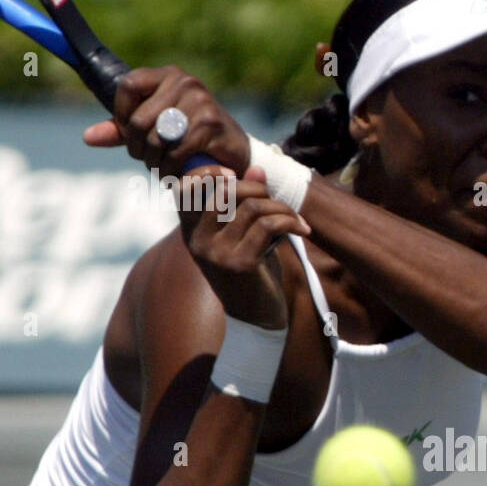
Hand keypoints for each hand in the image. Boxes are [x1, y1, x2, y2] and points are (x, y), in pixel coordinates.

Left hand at [82, 66, 251, 177]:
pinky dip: (170, 169)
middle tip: (149, 158)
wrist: (233, 154)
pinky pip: (175, 152)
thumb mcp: (152, 130)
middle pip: (138, 120)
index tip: (130, 133)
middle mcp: (184, 82)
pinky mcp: (210, 124)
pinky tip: (176, 173)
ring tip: (164, 166)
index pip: (127, 85)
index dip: (121, 115)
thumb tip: (88, 137)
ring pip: (155, 139)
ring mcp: (200, 101)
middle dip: (138, 148)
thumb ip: (121, 130)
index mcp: (167, 75)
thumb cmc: (188, 139)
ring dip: (155, 162)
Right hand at [177, 166, 309, 328]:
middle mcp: (198, 241)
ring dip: (281, 208)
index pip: (184, 189)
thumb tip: (258, 169)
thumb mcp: (242, 233)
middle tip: (276, 202)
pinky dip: (291, 221)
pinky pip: (269, 225)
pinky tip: (302, 229)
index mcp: (191, 231)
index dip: (206, 172)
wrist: (256, 316)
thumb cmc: (249, 269)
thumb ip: (245, 202)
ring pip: (253, 207)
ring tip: (294, 219)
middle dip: (257, 189)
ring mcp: (218, 254)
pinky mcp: (241, 264)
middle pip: (224, 191)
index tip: (233, 174)